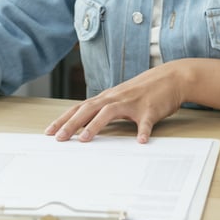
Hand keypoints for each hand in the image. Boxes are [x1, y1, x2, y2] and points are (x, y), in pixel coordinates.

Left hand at [44, 63, 187, 143]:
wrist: (171, 78)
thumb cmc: (143, 91)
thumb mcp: (120, 99)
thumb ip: (104, 110)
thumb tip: (85, 126)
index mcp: (107, 98)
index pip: (80, 108)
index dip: (64, 119)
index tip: (49, 132)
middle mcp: (115, 98)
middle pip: (88, 109)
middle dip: (72, 124)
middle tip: (59, 138)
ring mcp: (132, 103)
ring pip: (110, 112)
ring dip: (96, 125)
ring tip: (85, 139)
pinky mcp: (150, 109)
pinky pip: (145, 121)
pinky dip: (143, 131)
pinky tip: (141, 141)